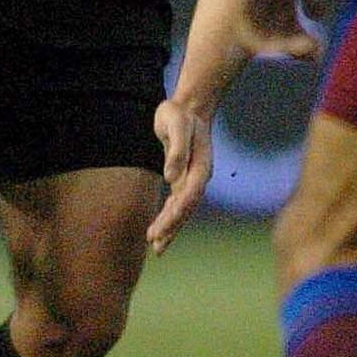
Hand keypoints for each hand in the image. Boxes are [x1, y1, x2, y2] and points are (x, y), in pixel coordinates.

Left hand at [146, 97, 213, 253]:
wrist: (188, 109)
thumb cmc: (179, 115)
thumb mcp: (175, 124)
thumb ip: (175, 150)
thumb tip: (169, 177)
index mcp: (201, 168)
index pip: (188, 197)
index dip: (175, 214)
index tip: (161, 229)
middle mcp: (198, 177)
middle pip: (185, 208)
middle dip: (171, 227)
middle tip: (155, 245)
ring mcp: (191, 179)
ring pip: (181, 209)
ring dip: (170, 227)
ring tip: (157, 247)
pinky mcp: (182, 178)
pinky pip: (176, 202)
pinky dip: (169, 217)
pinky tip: (160, 231)